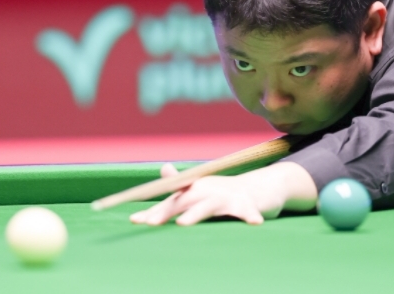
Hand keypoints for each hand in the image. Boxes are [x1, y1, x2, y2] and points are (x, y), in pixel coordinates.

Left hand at [129, 162, 316, 225]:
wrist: (259, 188)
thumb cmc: (224, 193)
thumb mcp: (200, 189)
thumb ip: (180, 185)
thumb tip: (163, 169)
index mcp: (195, 190)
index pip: (171, 202)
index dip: (154, 212)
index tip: (135, 220)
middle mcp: (208, 191)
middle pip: (184, 201)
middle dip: (167, 211)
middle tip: (151, 223)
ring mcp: (227, 197)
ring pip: (209, 206)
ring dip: (195, 214)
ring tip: (182, 224)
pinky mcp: (247, 204)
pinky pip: (248, 211)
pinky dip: (250, 216)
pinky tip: (254, 223)